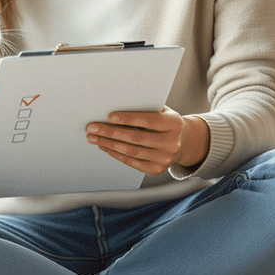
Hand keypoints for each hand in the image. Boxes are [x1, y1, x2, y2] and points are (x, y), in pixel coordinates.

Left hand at [86, 107, 209, 176]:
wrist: (182, 142)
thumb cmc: (164, 121)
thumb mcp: (161, 111)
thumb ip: (145, 108)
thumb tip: (116, 104)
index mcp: (175, 124)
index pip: (149, 120)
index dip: (129, 118)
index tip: (109, 116)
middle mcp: (172, 143)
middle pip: (136, 138)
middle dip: (111, 132)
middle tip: (92, 127)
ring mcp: (165, 159)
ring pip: (131, 151)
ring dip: (108, 144)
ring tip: (94, 137)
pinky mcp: (156, 169)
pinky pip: (131, 162)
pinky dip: (115, 153)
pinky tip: (104, 146)